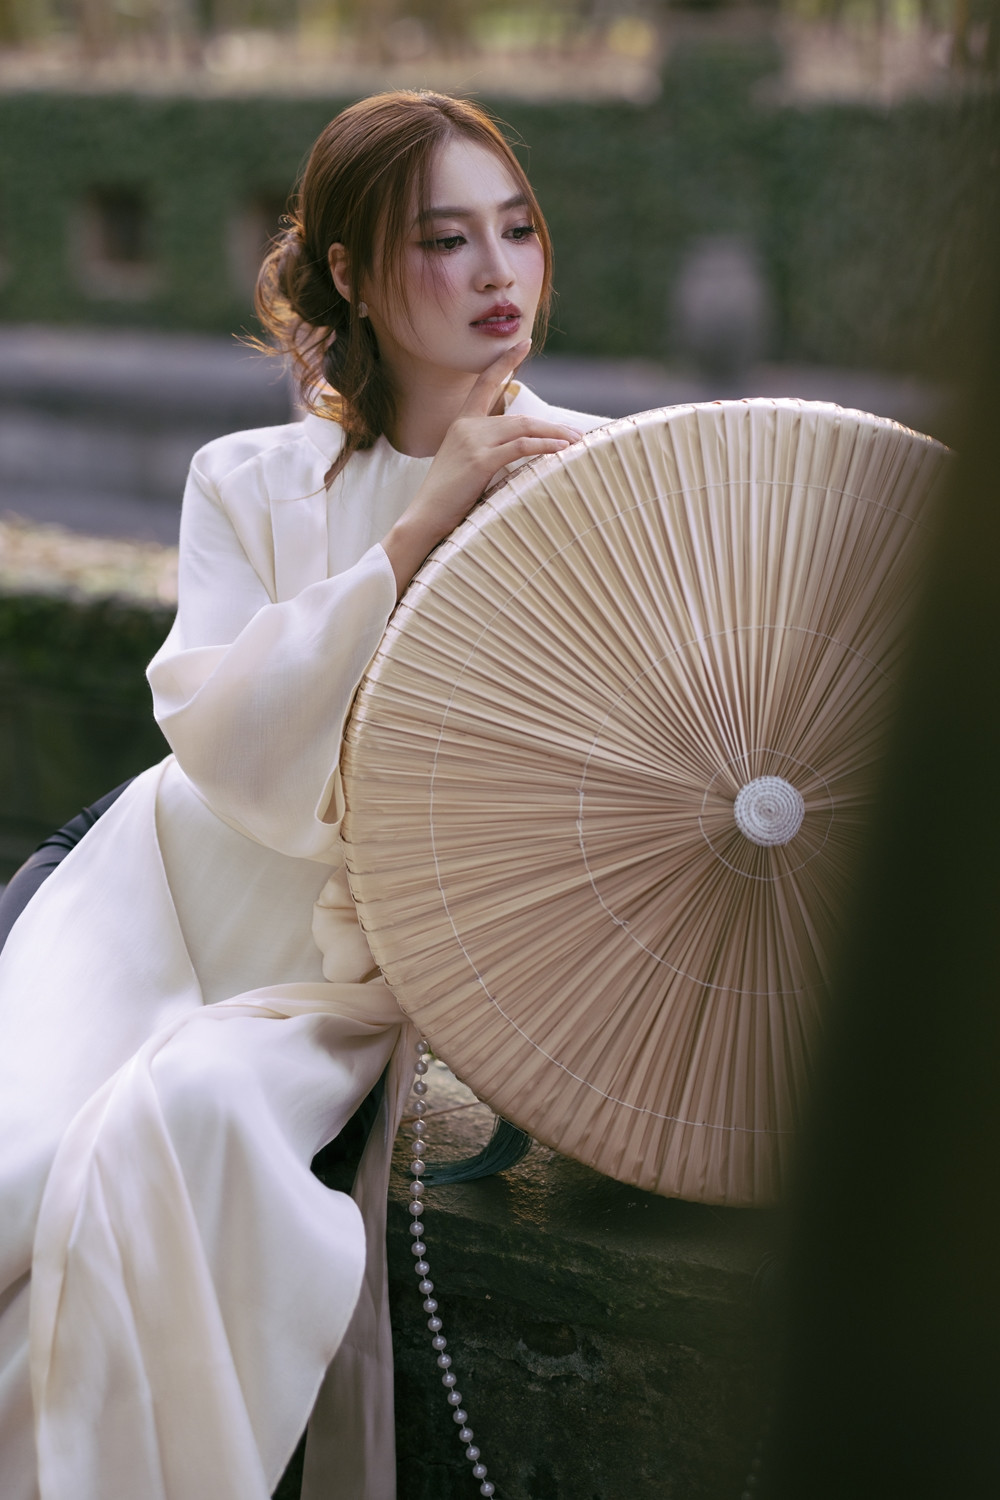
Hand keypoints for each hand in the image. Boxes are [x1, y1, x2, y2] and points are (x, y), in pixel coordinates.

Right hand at [381, 341, 580, 597]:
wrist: (424, 518)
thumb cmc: (447, 500)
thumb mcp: (466, 467)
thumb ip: (488, 452)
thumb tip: (519, 452)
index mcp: (461, 424)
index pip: (485, 383)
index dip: (505, 362)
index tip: (523, 343)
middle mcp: (466, 427)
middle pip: (518, 417)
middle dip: (551, 425)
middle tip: (576, 433)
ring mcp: (472, 442)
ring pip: (523, 429)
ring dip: (554, 436)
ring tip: (576, 443)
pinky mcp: (480, 460)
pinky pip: (520, 448)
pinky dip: (544, 447)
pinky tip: (561, 450)